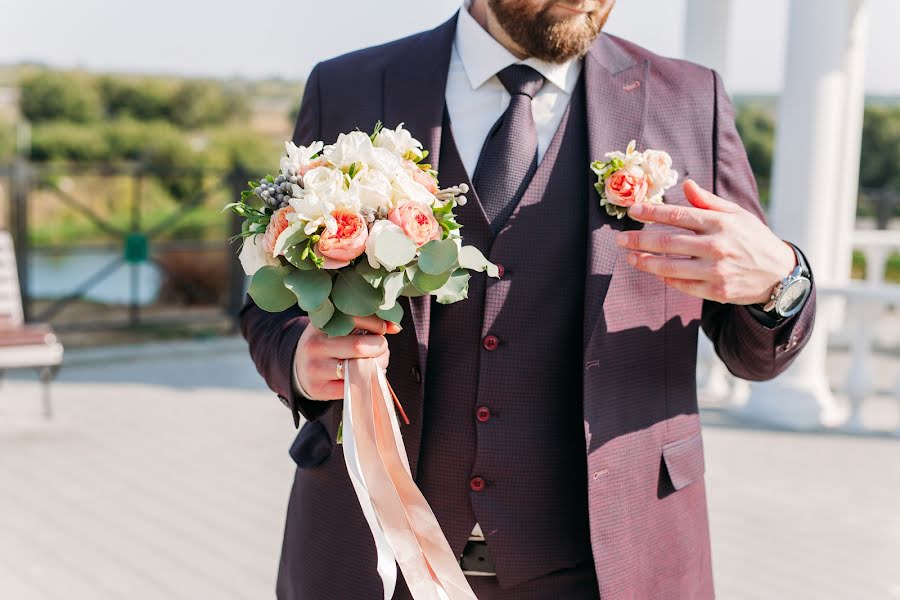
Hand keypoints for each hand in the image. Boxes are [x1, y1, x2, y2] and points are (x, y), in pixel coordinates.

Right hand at [294, 315, 400, 399]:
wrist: (299, 367)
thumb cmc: (328, 343)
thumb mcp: (338, 327)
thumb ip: (366, 322)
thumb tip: (395, 327)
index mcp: (320, 324)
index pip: (355, 319)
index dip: (376, 324)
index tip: (383, 329)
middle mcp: (315, 345)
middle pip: (359, 347)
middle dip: (380, 347)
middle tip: (383, 347)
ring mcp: (315, 369)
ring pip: (358, 368)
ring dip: (378, 364)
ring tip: (379, 361)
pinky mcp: (319, 389)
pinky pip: (353, 385)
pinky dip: (368, 380)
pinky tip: (369, 374)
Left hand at [615, 179, 796, 304]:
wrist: (780, 274)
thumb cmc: (754, 239)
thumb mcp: (737, 214)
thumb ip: (708, 202)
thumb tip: (686, 185)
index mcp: (721, 223)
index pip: (678, 216)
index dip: (651, 213)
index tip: (632, 211)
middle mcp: (717, 246)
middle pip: (668, 243)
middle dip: (639, 240)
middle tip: (620, 239)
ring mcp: (716, 271)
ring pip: (670, 268)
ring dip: (646, 263)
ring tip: (630, 257)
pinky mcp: (716, 291)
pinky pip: (683, 285)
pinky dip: (667, 279)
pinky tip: (656, 273)